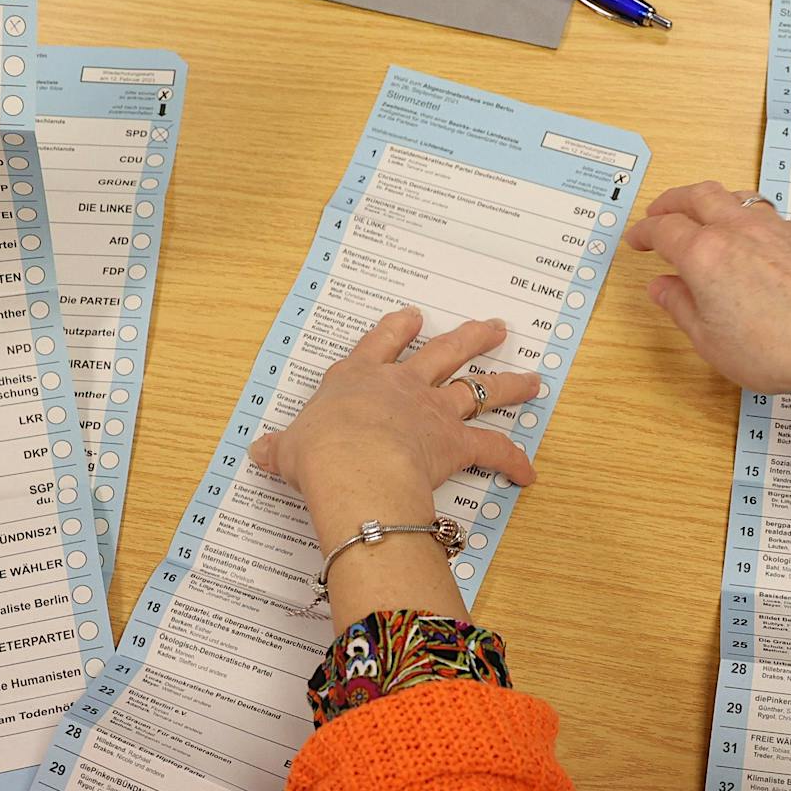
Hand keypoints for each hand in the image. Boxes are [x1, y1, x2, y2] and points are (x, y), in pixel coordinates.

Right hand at [248, 308, 540, 617]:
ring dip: (508, 385)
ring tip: (530, 380)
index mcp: (357, 378)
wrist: (352, 465)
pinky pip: (493, 450)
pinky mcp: (456, 443)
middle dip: (471, 338)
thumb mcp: (288, 449)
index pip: (380, 342)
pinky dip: (513, 460)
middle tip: (492, 328)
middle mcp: (402, 386)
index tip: (412, 317)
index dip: (397, 328)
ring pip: (480, 390)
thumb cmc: (318, 452)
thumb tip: (259, 452)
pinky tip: (528, 473)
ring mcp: (433, 411)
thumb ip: (280, 449)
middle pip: (444, 352)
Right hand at [626, 180, 790, 391]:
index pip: (662, 228)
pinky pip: (770, 216)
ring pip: (737, 197)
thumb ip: (681, 306)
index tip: (637, 238)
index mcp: (705, 255)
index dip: (643, 231)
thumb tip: (663, 288)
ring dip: (713, 202)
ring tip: (704, 216)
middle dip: (673, 200)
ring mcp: (776, 229)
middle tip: (659, 211)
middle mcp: (740, 232)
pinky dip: (750, 222)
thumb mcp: (708, 338)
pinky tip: (751, 241)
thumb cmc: (776, 347)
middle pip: (699, 195)